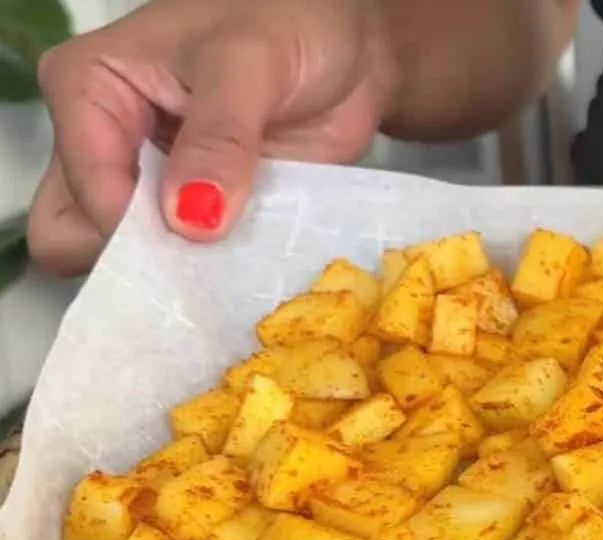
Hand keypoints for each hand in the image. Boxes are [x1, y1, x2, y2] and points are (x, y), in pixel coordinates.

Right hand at [27, 0, 395, 274]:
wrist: (352, 44)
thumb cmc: (291, 22)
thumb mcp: (251, 63)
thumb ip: (220, 136)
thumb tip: (191, 218)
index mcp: (89, 88)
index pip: (83, 186)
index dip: (133, 226)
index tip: (200, 239)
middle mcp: (105, 142)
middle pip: (76, 233)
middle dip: (136, 264)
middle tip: (204, 269)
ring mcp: (150, 184)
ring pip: (129, 260)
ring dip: (177, 277)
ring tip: (231, 271)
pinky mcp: (198, 213)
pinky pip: (188, 266)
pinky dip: (215, 275)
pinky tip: (249, 272)